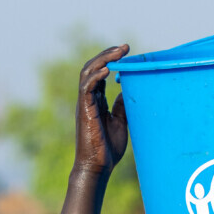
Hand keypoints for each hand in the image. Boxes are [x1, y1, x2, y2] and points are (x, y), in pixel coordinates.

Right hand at [75, 44, 129, 176]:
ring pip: (87, 73)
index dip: (111, 60)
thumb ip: (122, 106)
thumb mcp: (120, 122)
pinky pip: (86, 87)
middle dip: (108, 54)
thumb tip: (129, 90)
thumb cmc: (108, 149)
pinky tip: (107, 70)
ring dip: (102, 60)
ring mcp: (85, 103)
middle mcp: (88, 99)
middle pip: (92, 68)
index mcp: (96, 101)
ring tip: (118, 52)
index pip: (100, 73)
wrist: (98, 166)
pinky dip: (95, 76)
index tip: (126, 52)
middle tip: (125, 47)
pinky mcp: (84, 110)